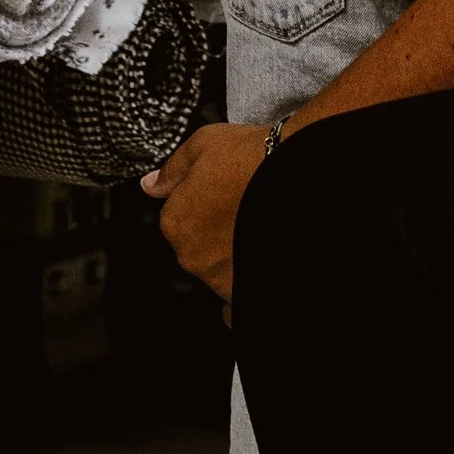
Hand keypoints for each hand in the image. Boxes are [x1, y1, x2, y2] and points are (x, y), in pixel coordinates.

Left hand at [144, 118, 268, 303]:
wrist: (302, 177)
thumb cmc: (255, 160)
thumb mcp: (204, 144)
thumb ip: (172, 169)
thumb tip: (152, 185)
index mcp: (177, 221)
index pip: (178, 218)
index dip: (201, 202)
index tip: (221, 193)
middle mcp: (194, 256)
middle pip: (198, 248)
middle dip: (216, 232)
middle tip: (243, 210)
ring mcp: (222, 278)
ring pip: (219, 272)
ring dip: (232, 257)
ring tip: (259, 232)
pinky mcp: (247, 292)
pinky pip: (235, 309)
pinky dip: (238, 302)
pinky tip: (248, 285)